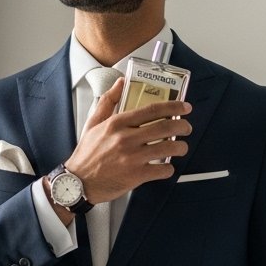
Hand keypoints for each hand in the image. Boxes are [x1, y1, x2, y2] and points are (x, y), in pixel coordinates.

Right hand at [64, 76, 191, 203]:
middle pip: (165, 127)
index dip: (173, 107)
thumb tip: (120, 82)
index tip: (184, 107)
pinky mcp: (136, 176)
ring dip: (180, 147)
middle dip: (182, 126)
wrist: (78, 182)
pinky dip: (169, 168)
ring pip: (168, 148)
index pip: (152, 110)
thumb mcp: (93, 123)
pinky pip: (162, 170)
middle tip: (186, 127)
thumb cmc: (86, 154)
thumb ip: (108, 101)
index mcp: (117, 123)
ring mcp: (132, 158)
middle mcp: (126, 138)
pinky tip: (167, 167)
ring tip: (181, 147)